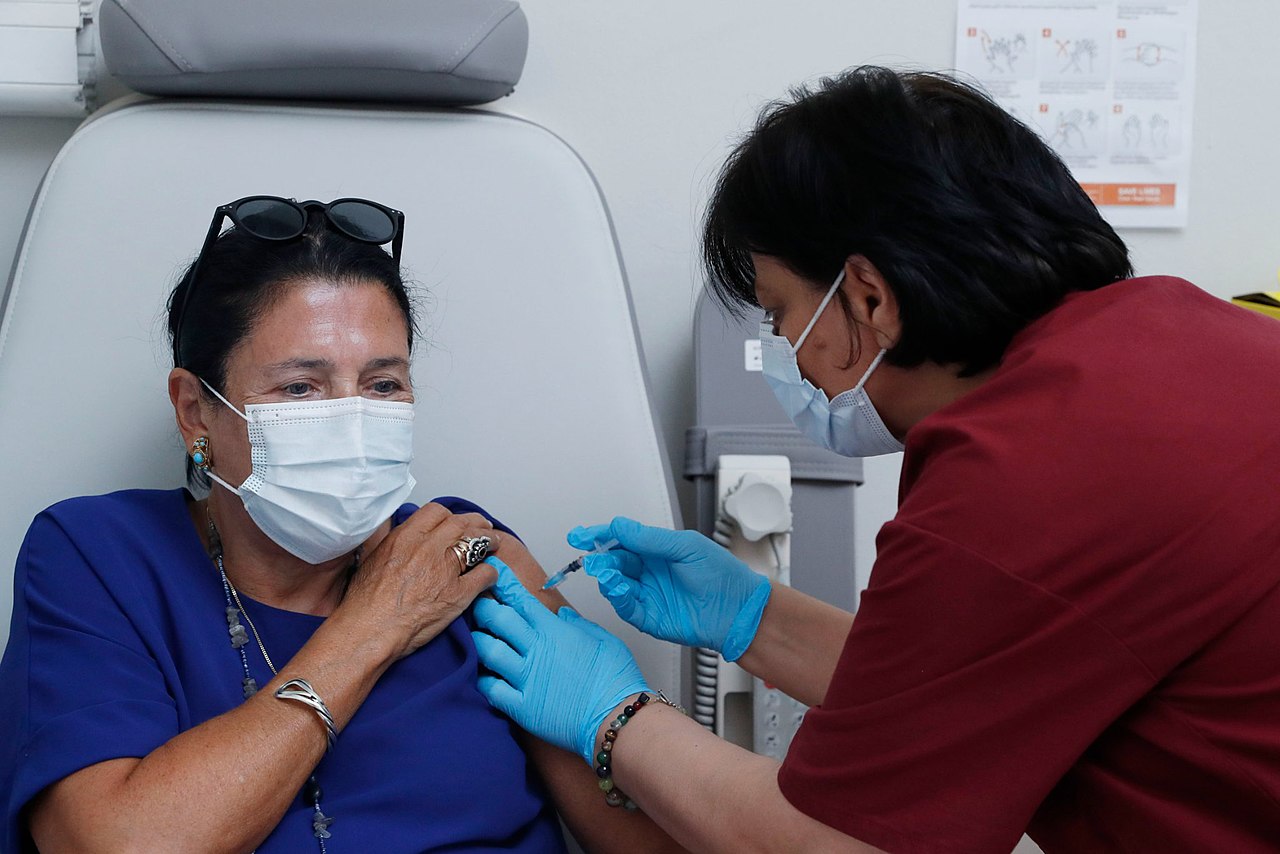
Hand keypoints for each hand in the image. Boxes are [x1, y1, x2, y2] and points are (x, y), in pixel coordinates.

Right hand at [339, 503, 498, 660]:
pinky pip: (485, 574)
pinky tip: (490, 576)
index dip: (450, 516)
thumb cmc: (365, 603)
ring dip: (489, 542)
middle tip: (483, 528)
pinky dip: (491, 572)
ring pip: (478, 543)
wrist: (369, 631)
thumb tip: (399, 536)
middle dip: (476, 524)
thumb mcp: (374, 559)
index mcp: (406, 537)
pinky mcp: (457, 594)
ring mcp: (445, 570)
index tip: (455, 522)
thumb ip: (392, 542)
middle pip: (462, 523)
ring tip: (493, 545)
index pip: (437, 512)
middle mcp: (427, 548)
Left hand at [472, 559, 649, 764]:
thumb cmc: (616, 680)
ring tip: (476, 637)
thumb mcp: (604, 641)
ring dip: (479, 641)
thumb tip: (563, 616)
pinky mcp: (521, 706)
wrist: (616, 719)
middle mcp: (536, 650)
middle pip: (497, 620)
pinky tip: (483, 675)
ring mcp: (526, 678)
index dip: (504, 584)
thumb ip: (580, 625)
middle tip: (476, 603)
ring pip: (488, 651)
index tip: (493, 572)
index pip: (521, 600)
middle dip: (483, 607)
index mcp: (555, 631)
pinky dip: (484, 679)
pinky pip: (491, 689)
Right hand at [569, 517, 769, 660]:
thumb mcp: (686, 547)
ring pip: (616, 584)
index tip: (581, 535)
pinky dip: (618, 597)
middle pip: (614, 561)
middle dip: (600, 558)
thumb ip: (650, 539)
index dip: (600, 536)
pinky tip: (617, 588)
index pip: (621, 540)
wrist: (739, 610)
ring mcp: (648, 594)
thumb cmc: (722, 575)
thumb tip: (619, 526)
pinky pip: (626, 607)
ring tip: (606, 572)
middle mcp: (649, 572)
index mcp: (657, 550)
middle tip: (592, 556)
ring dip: (607, 577)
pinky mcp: (649, 617)